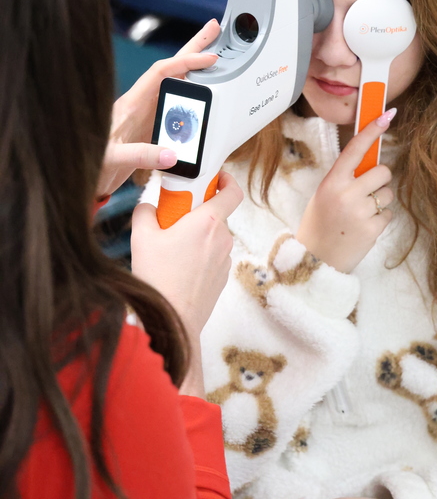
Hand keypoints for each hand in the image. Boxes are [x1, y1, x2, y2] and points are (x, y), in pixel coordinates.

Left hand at [97, 20, 220, 195]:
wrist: (81, 175)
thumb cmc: (91, 162)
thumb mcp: (114, 158)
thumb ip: (142, 155)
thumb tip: (172, 153)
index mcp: (132, 103)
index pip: (162, 72)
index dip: (185, 62)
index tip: (209, 58)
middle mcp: (142, 104)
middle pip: (171, 69)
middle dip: (192, 48)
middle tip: (213, 30)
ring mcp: (147, 116)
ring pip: (176, 86)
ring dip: (195, 71)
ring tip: (214, 56)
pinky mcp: (152, 130)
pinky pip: (177, 108)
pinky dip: (193, 97)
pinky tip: (205, 95)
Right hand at [130, 172, 241, 338]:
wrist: (170, 320)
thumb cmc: (158, 277)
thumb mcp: (141, 236)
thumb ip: (145, 212)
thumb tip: (149, 207)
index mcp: (208, 222)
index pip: (232, 192)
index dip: (226, 180)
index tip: (215, 177)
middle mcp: (222, 238)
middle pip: (215, 215)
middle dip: (196, 214)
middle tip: (173, 220)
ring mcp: (225, 259)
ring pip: (212, 238)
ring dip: (196, 237)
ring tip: (170, 249)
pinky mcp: (222, 278)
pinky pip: (212, 257)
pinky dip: (198, 256)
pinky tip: (177, 268)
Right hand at [296, 110, 395, 272]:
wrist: (314, 260)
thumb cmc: (320, 224)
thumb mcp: (324, 195)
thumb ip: (345, 178)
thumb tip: (373, 162)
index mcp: (332, 181)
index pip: (355, 149)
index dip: (372, 130)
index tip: (387, 115)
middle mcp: (346, 193)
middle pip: (382, 171)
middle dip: (380, 179)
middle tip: (366, 192)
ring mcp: (360, 211)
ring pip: (388, 193)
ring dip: (380, 201)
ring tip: (361, 214)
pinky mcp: (372, 229)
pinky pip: (389, 214)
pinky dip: (380, 219)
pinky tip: (364, 228)